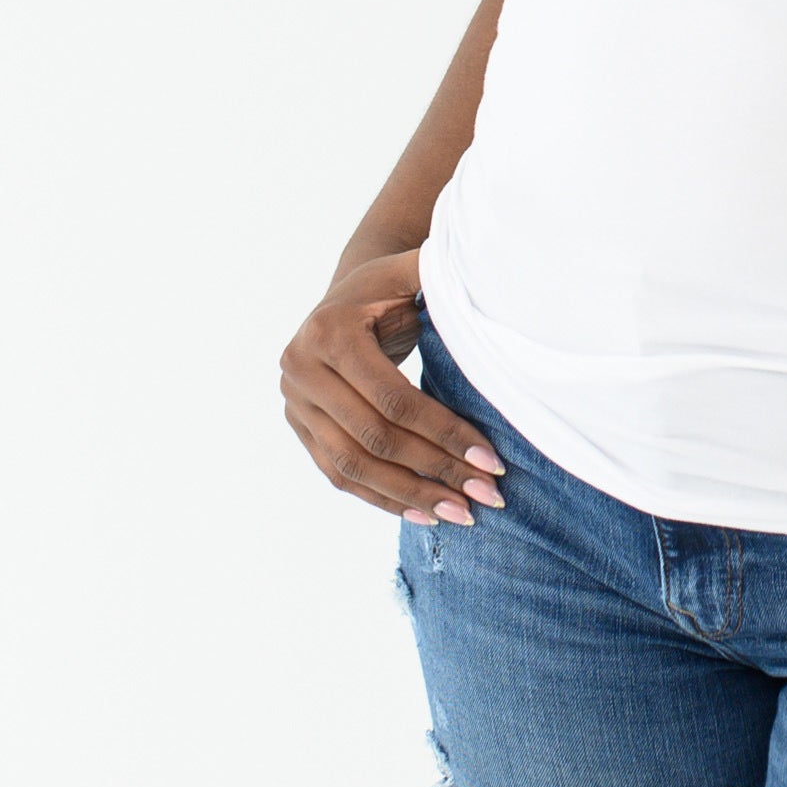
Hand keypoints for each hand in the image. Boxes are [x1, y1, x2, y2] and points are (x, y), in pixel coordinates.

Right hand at [279, 253, 507, 524]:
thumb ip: (438, 272)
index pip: (394, 398)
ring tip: (462, 514)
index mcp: (330, 332)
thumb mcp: (409, 272)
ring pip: (354, 466)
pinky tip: (424, 514)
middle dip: (436, 470)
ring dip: (411, 496)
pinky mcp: (299, 428)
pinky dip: (382, 497)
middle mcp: (302, 370)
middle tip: (487, 495)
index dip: (444, 431)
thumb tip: (477, 271)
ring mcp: (295, 403)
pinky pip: (339, 474)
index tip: (491, 460)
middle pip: (375, 437)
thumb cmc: (390, 288)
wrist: (346, 296)